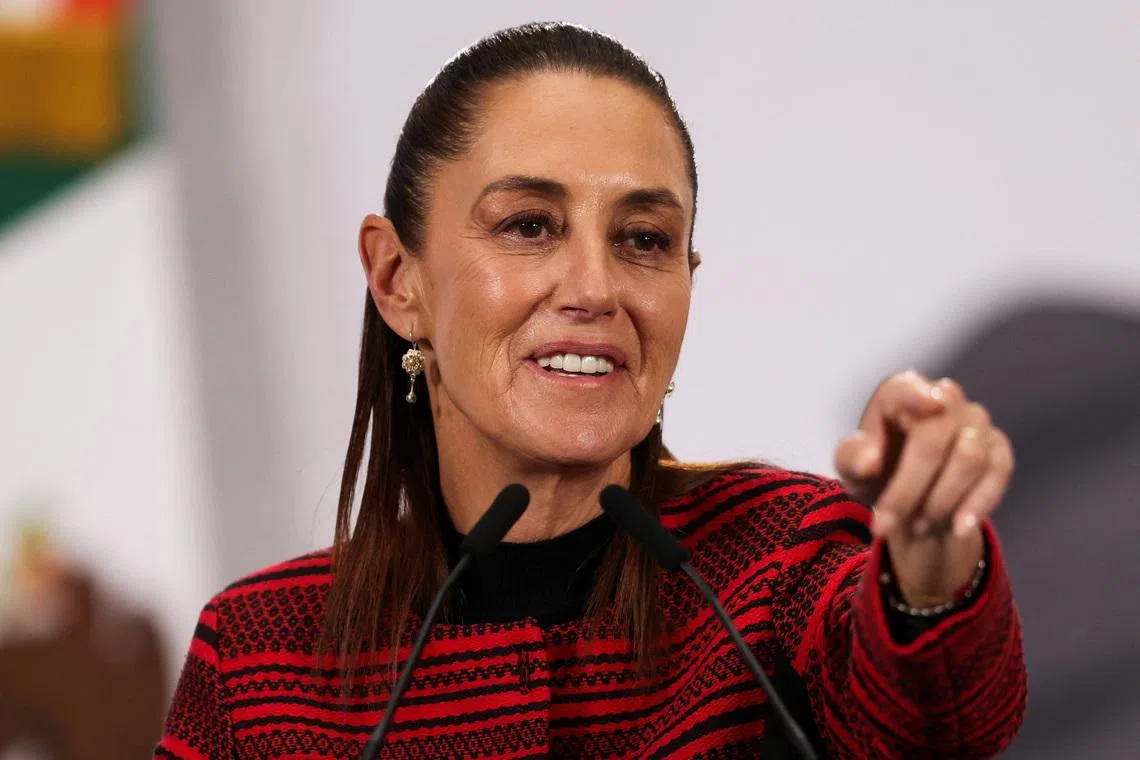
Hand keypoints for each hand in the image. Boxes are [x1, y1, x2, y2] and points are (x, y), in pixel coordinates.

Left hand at [834, 371, 1015, 603]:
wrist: (911, 502)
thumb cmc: (877, 473)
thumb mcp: (852, 470)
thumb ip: (851, 459)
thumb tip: (869, 462)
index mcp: (900, 393)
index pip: (906, 389)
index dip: (917, 396)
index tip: (930, 405)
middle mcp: (944, 399)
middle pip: (932, 440)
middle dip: (907, 490)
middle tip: (885, 525)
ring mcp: (976, 421)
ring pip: (968, 458)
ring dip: (940, 501)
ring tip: (916, 527)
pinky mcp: (998, 448)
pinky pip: (998, 473)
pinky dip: (978, 504)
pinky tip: (958, 528)